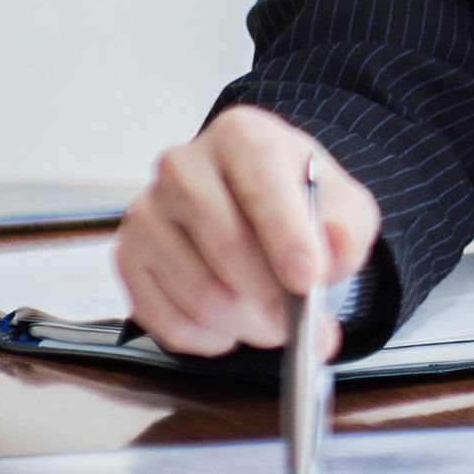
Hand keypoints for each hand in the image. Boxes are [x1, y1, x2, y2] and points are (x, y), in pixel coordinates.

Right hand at [113, 107, 376, 356]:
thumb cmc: (299, 204)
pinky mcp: (127, 256)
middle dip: (270, 297)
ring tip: (271, 324)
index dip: (285, 236)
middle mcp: (182, 166)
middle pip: (225, 244)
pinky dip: (205, 338)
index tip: (308, 281)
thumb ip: (346, 226)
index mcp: (241, 136)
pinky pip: (162, 317)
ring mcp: (147, 211)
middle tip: (299, 324)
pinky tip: (230, 328)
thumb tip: (333, 243)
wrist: (257, 209)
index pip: (260, 183)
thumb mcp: (342, 206)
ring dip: (243, 323)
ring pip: (196, 289)